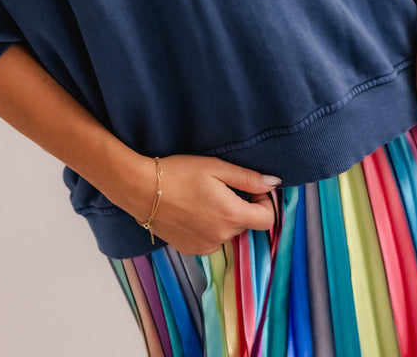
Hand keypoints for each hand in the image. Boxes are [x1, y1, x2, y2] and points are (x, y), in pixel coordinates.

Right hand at [124, 154, 279, 255]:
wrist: (142, 189)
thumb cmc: (179, 173)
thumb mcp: (216, 168)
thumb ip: (247, 178)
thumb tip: (274, 183)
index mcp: (231, 215)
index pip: (267, 219)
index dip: (264, 202)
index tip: (251, 189)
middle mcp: (221, 236)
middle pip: (245, 224)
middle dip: (240, 206)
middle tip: (220, 187)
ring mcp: (205, 246)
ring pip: (227, 232)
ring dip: (223, 218)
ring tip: (202, 198)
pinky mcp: (190, 249)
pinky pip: (211, 239)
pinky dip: (208, 227)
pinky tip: (192, 211)